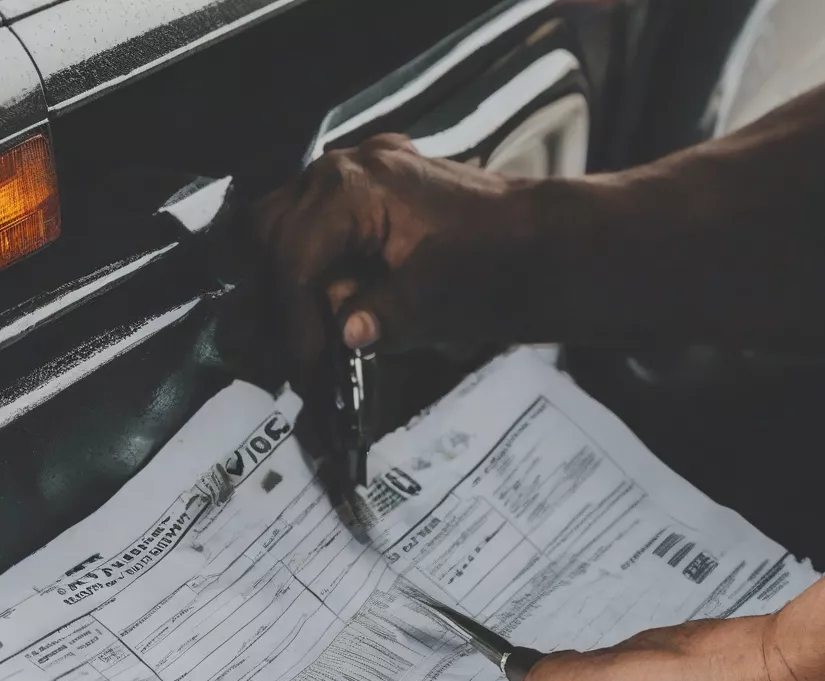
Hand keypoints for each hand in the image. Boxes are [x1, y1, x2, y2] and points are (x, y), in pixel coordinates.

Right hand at [253, 133, 526, 360]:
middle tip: (300, 351)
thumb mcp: (440, 302)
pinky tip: (336, 302)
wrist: (551, 243)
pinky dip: (318, 262)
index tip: (306, 370)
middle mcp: (348, 166)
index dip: (295, 322)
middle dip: (281, 296)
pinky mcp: (379, 187)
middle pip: (273, 230)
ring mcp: (363, 170)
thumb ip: (386, 318)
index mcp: (356, 187)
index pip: (295, 258)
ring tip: (314, 331)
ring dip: (294, 278)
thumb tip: (346, 337)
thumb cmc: (500, 267)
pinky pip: (321, 220)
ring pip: (290, 221)